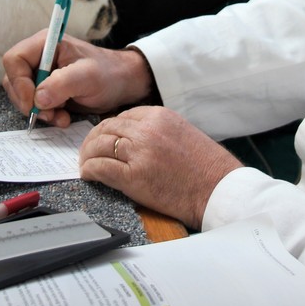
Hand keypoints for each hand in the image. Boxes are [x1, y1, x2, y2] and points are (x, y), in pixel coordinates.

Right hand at [2, 36, 152, 127]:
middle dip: (28, 101)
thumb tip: (38, 99)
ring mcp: (41, 74)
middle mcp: (39, 57)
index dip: (18, 82)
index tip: (33, 102)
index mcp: (45, 43)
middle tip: (48, 114)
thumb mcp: (88, 77)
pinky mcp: (46, 90)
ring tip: (60, 117)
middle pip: (14, 80)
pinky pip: (34, 105)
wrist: (123, 84)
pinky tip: (63, 117)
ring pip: (21, 95)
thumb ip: (61, 84)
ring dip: (38, 111)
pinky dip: (46, 115)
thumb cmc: (109, 73)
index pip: (14, 59)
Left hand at [80, 107, 240, 228]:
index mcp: (158, 115)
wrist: (218, 190)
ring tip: (86, 164)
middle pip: (106, 129)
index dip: (108, 129)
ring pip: (99, 146)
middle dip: (92, 140)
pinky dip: (90, 171)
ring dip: (88, 155)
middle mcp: (146, 130)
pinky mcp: (134, 177)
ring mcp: (139, 153)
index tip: (103, 138)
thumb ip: (156, 129)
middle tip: (88, 151)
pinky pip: (101, 168)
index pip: (121, 116)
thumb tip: (130, 136)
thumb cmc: (205, 166)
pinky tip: (88, 175)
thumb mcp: (181, 132)